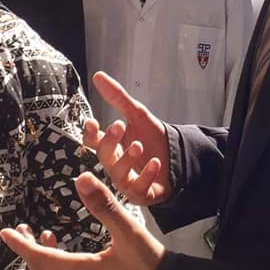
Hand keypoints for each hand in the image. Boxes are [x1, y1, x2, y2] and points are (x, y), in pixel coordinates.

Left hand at [1, 172, 164, 269]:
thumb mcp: (129, 234)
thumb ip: (105, 206)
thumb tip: (82, 179)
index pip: (39, 258)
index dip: (20, 245)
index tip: (6, 232)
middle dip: (28, 251)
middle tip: (21, 232)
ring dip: (45, 259)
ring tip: (46, 239)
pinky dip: (61, 267)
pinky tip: (74, 258)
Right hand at [84, 72, 173, 205]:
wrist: (178, 156)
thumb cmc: (153, 137)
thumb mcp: (137, 114)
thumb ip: (117, 97)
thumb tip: (98, 76)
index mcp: (112, 146)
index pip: (94, 141)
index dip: (91, 133)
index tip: (93, 122)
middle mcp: (115, 165)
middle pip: (104, 155)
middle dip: (110, 141)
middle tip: (119, 125)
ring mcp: (128, 181)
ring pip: (118, 174)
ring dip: (126, 159)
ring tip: (138, 145)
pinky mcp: (142, 194)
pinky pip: (139, 189)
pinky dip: (146, 175)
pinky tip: (154, 163)